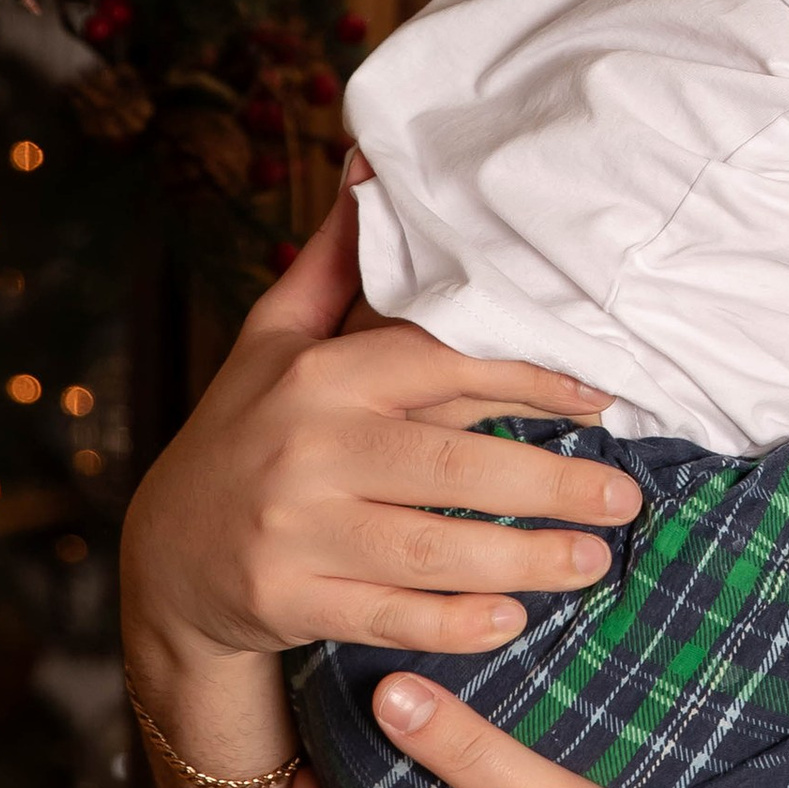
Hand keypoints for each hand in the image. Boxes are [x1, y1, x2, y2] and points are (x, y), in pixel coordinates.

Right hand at [120, 185, 642, 672]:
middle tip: (624, 497)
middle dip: (552, 485)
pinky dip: (456, 624)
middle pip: (453, 467)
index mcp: (318, 377)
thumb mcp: (275, 339)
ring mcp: (294, 531)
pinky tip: (511, 619)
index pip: (441, 364)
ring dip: (524, 561)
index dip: (530, 377)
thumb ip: (336, 262)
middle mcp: (306, 449)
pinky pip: (390, 617)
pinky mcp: (287, 601)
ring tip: (593, 559)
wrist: (163, 555)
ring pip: (432, 549)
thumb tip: (371, 163)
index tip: (602, 395)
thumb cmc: (246, 430)